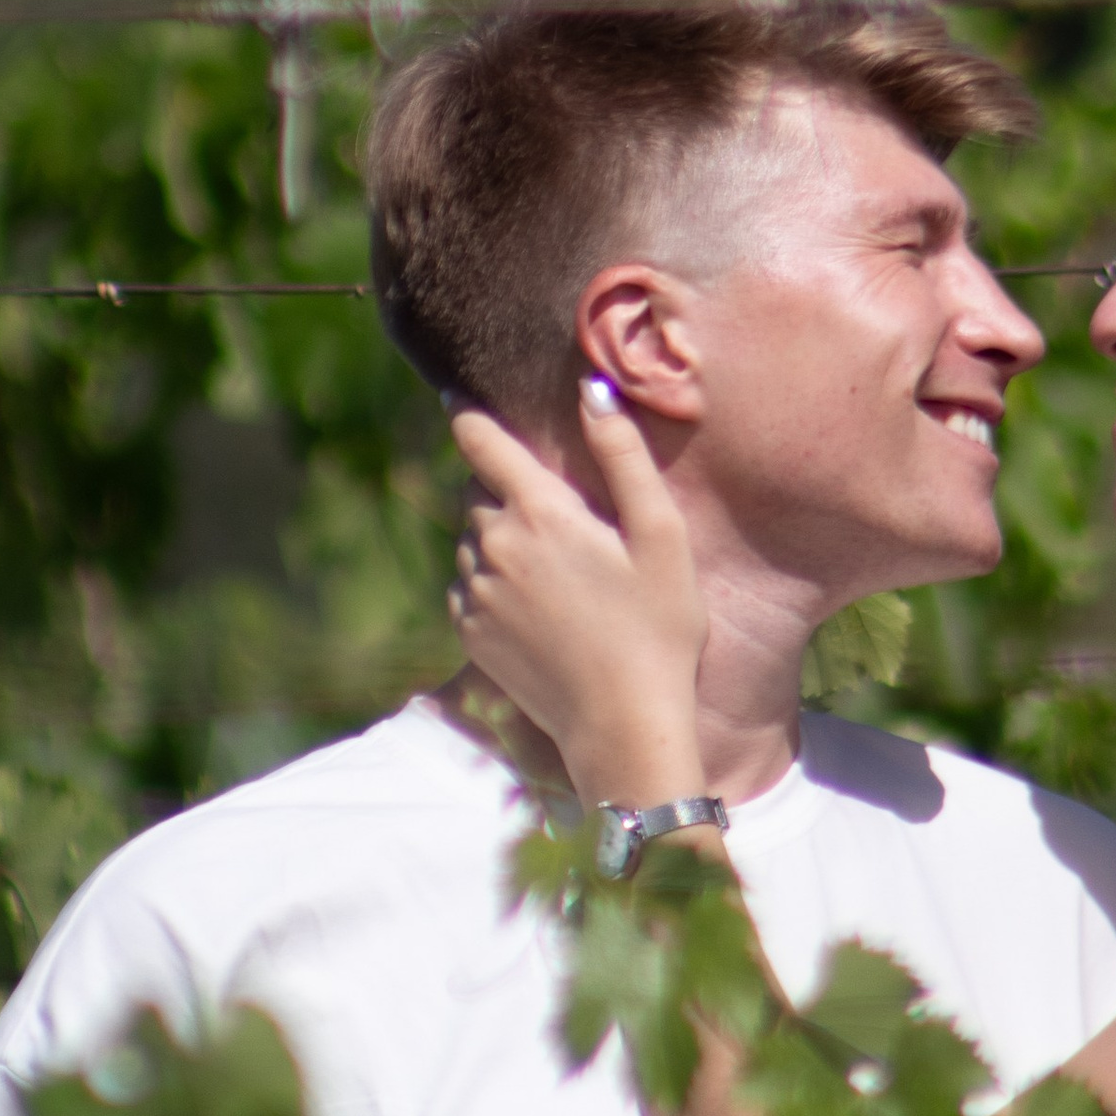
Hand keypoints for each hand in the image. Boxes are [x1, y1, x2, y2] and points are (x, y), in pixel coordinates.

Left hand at [447, 380, 710, 804]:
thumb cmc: (656, 627)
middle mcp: (493, 546)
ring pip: (473, 539)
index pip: (480, 441)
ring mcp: (476, 593)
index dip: (467, 414)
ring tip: (555, 567)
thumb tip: (591, 390)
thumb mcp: (661, 534)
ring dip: (499, 536)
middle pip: (480, 491)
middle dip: (507, 488)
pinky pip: (467, 585)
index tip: (455, 396)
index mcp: (538, 512)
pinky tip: (537, 604)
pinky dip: (491, 580)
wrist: (624, 726)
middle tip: (557, 513)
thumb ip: (623, 456)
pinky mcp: (471, 634)